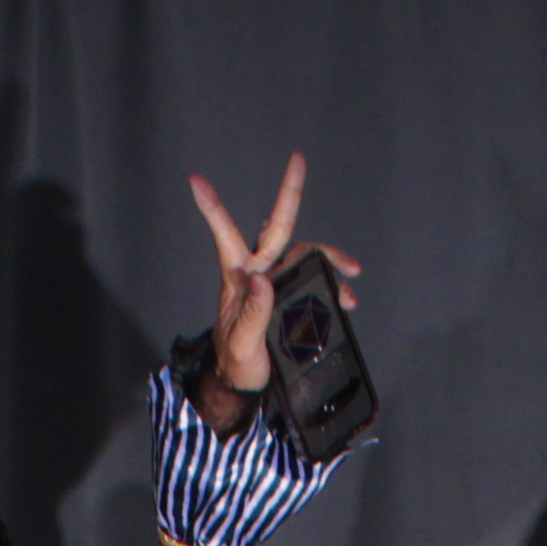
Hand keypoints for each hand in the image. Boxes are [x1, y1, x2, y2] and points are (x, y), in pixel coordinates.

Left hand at [187, 152, 359, 423]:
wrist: (248, 384)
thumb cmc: (236, 364)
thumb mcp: (241, 345)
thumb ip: (252, 313)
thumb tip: (263, 279)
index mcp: (238, 278)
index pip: (225, 236)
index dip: (213, 209)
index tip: (195, 181)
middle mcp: (259, 272)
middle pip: (278, 228)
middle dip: (288, 193)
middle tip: (298, 160)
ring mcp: (277, 283)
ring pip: (305, 254)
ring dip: (329, 259)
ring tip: (350, 276)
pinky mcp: (294, 297)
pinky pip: (316, 280)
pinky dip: (334, 285)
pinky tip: (346, 298)